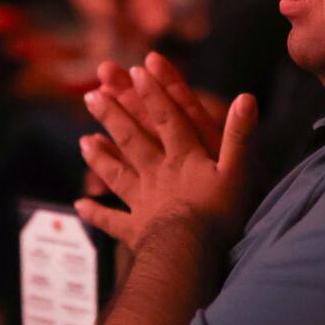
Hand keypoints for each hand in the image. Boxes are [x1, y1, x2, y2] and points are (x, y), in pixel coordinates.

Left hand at [75, 56, 256, 249]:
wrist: (189, 254)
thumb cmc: (218, 214)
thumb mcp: (238, 172)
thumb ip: (239, 135)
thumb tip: (246, 97)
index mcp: (183, 158)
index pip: (167, 119)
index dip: (153, 93)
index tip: (136, 69)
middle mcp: (158, 174)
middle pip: (133, 140)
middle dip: (113, 115)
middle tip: (91, 94)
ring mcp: (144, 202)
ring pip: (118, 174)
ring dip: (100, 157)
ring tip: (83, 140)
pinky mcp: (138, 231)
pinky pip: (113, 221)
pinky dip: (97, 214)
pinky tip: (78, 207)